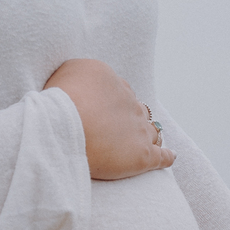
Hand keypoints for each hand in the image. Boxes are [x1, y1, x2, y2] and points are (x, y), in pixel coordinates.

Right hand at [44, 60, 174, 180]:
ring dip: (150, 136)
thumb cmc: (60, 101)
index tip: (106, 111)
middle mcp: (130, 104)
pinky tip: (170, 157)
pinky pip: (162, 156)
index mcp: (112, 83)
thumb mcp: (65, 72)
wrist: (67, 125)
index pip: (119, 91)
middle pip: (137, 110)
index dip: (114, 102)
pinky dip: (167, 156)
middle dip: (132, 118)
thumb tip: (82, 83)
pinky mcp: (143, 156)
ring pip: (151, 132)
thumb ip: (78, 75)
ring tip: (149, 142)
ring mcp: (139, 130)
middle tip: (122, 129)